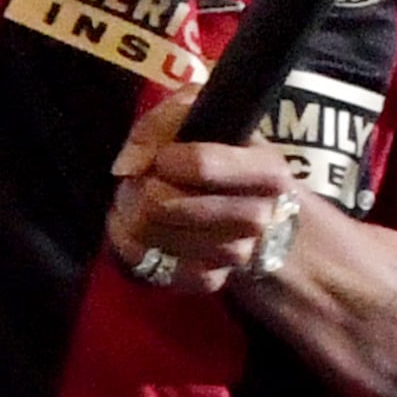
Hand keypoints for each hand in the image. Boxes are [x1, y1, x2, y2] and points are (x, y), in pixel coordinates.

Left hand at [103, 91, 303, 293]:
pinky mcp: (210, 281)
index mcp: (267, 170)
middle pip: (165, 203)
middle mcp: (258, 217)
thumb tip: (129, 166)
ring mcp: (236, 254)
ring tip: (136, 200)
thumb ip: (158, 125)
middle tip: (142, 179)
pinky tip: (137, 229)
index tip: (162, 156)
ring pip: (151, 236)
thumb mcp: (196, 115)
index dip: (164, 158)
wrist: (247, 202)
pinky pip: (153, 266)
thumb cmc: (216, 151)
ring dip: (130, 215)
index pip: (202, 165)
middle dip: (139, 187)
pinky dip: (132, 246)